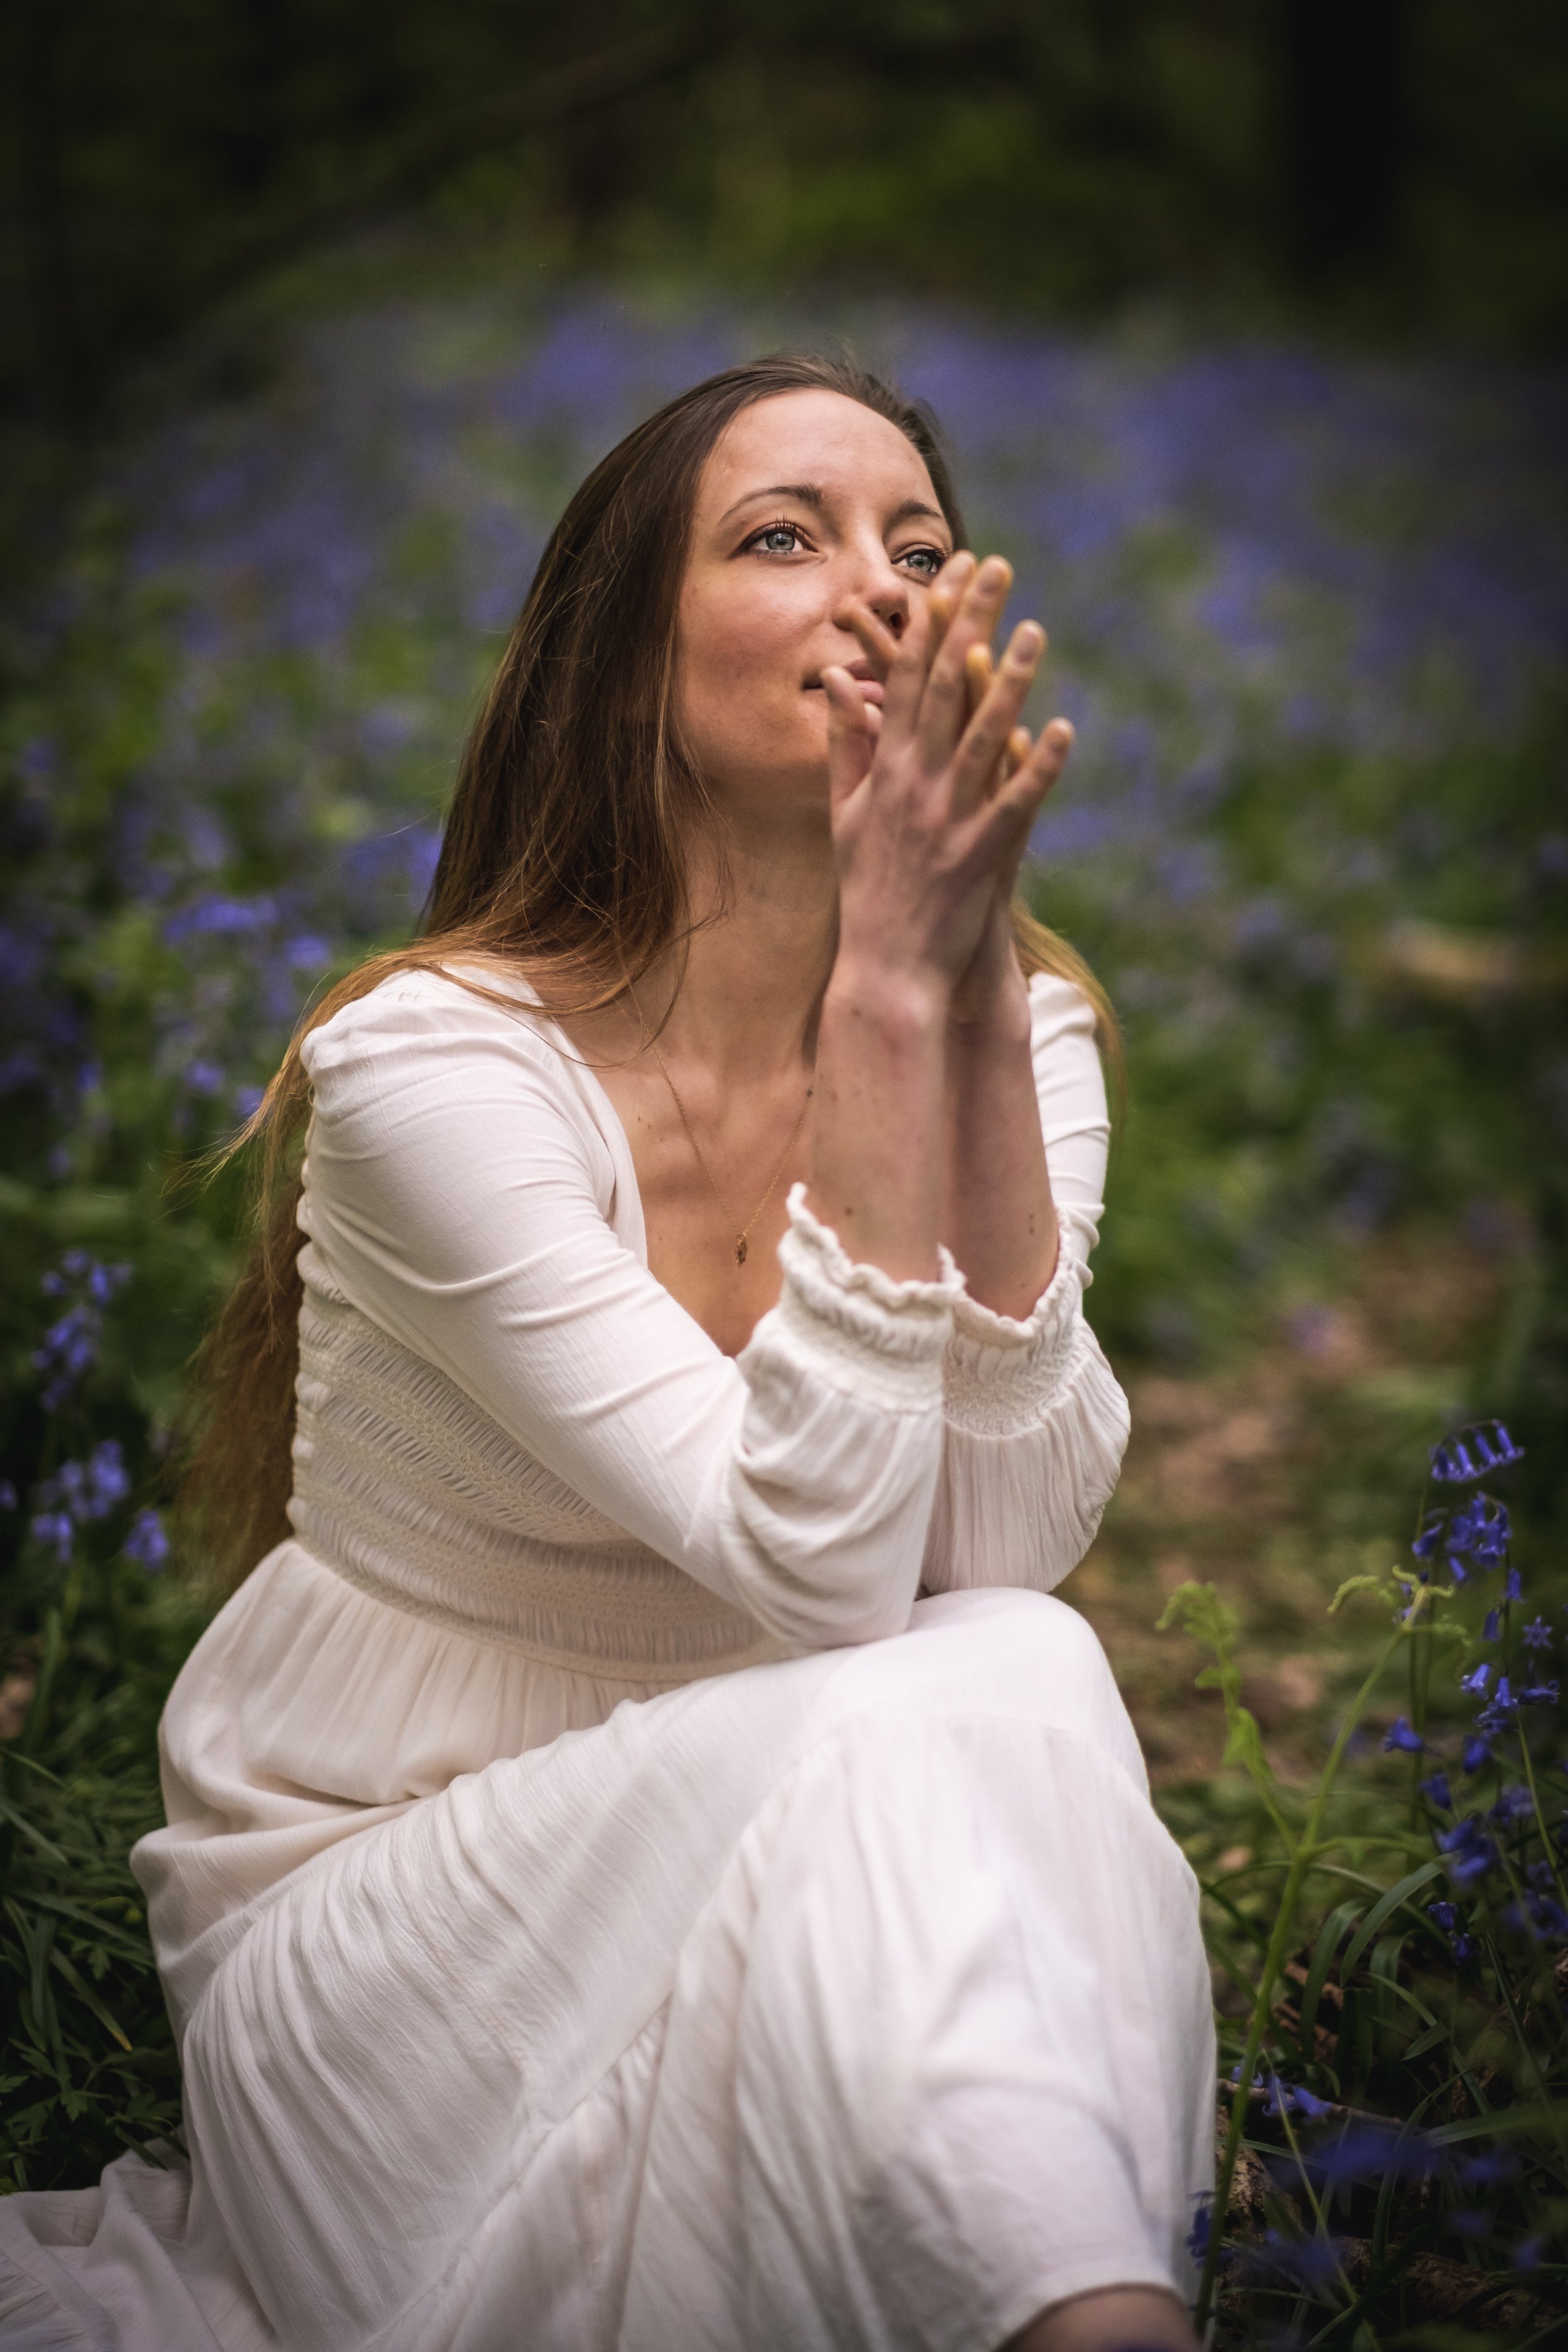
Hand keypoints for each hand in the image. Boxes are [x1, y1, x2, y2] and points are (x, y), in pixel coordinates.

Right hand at [821, 553, 1072, 1012]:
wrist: (887, 965)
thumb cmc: (867, 887)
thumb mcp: (844, 812)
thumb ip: (845, 744)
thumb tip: (838, 680)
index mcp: (884, 770)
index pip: (905, 678)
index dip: (929, 621)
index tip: (949, 573)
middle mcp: (914, 784)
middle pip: (944, 688)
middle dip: (971, 623)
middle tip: (997, 569)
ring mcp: (949, 817)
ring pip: (981, 736)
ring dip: (1009, 682)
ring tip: (1035, 631)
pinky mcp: (983, 852)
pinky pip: (1016, 801)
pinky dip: (1038, 765)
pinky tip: (1063, 729)